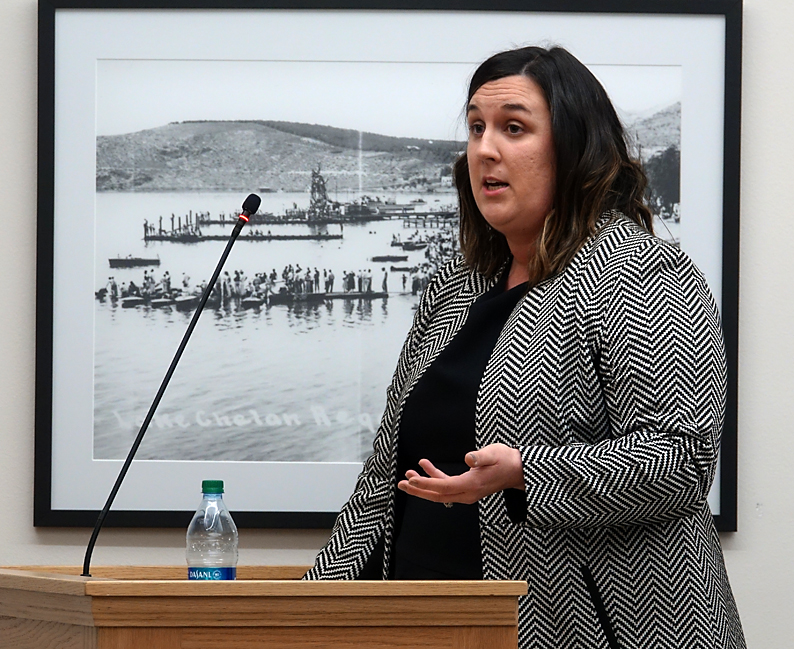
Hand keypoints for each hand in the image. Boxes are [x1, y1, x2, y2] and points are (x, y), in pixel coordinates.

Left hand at [397, 443, 524, 504]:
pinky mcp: (466, 487)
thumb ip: (481, 456)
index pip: (444, 487)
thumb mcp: (494, 453)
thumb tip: (468, 458)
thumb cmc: (506, 460)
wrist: (517, 470)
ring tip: (408, 474)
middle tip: (401, 484)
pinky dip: (434, 477)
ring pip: (440, 492)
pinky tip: (425, 466)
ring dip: (423, 484)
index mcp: (472, 484)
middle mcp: (467, 492)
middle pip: (438, 495)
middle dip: (418, 490)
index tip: (411, 480)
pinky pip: (446, 485)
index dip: (426, 484)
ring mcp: (466, 492)